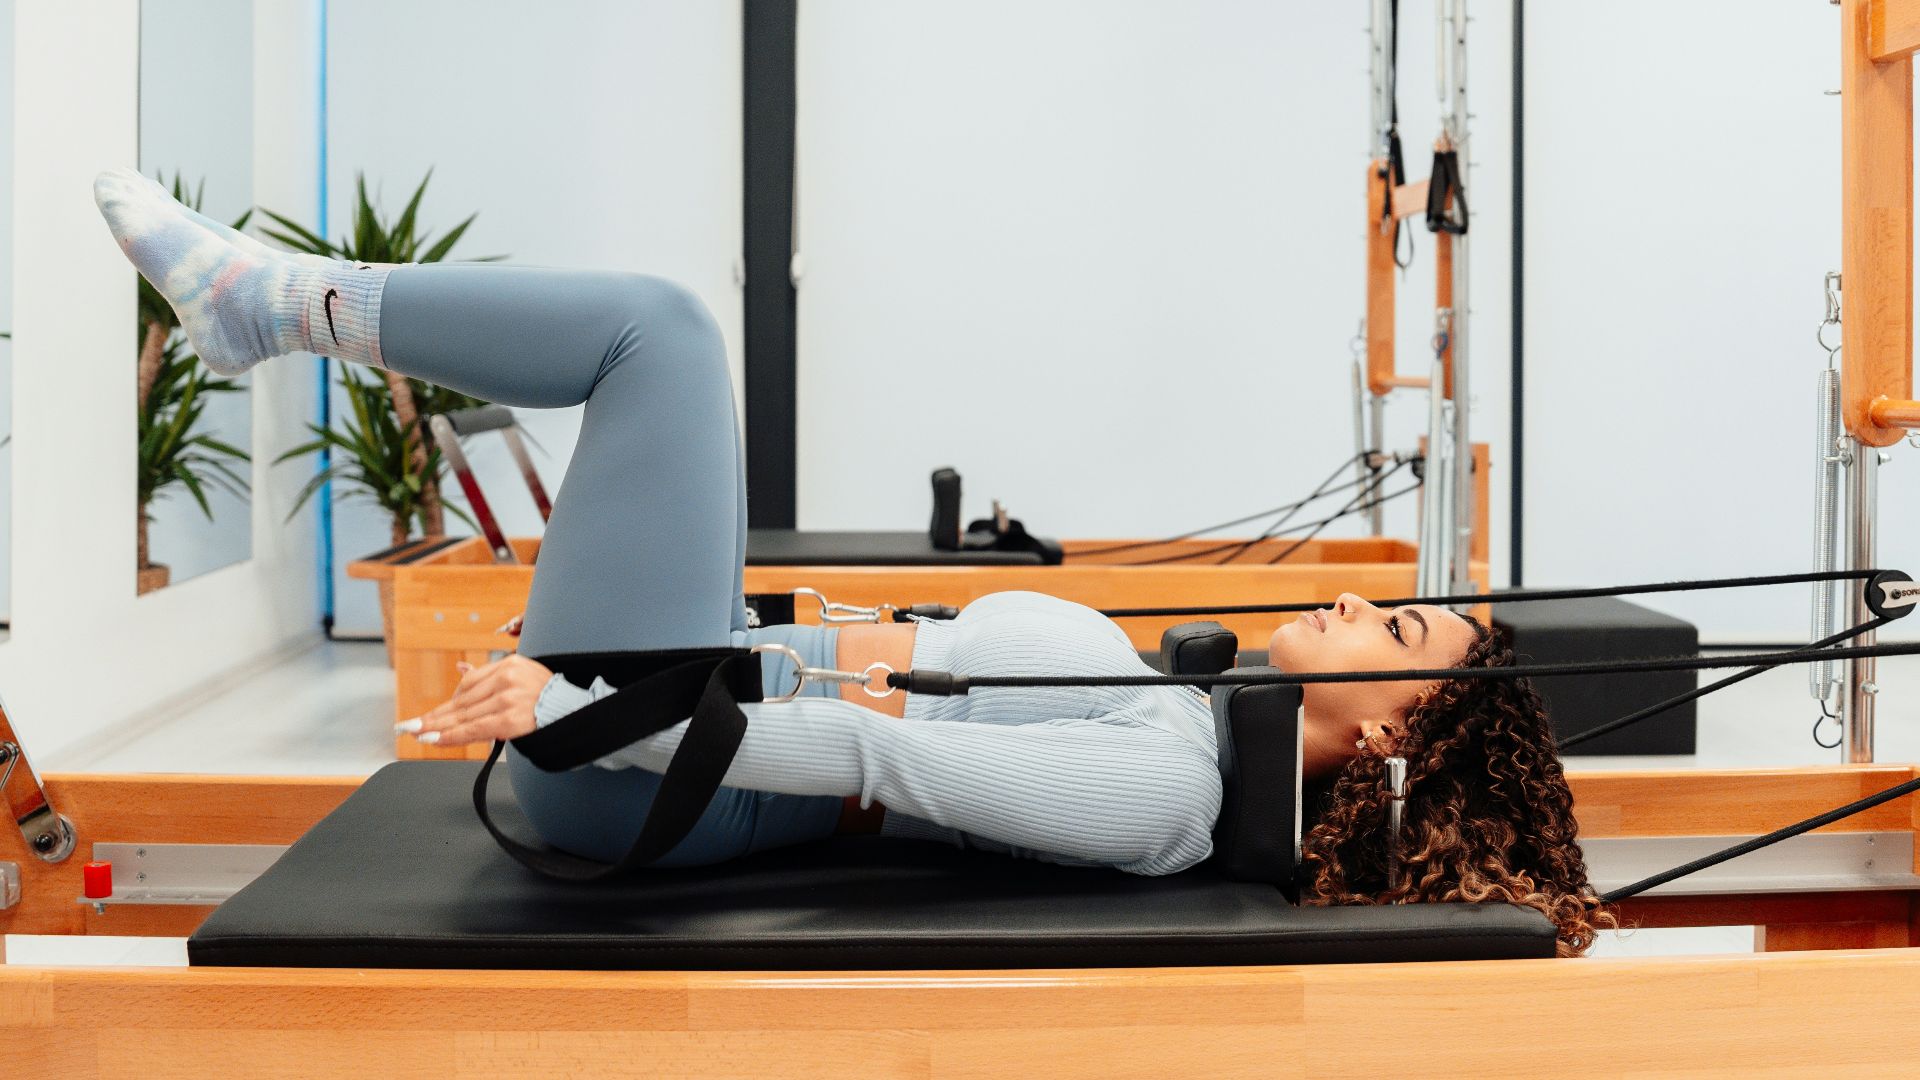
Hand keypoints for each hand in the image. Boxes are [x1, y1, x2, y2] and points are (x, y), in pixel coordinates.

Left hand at [396, 654, 553, 746]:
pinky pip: (473, 728)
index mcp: (510, 664)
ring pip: (464, 715)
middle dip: (434, 716)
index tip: (432, 715)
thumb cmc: (550, 698)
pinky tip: (435, 738)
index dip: (449, 702)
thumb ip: (490, 676)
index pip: (470, 683)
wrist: (576, 712)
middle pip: (463, 700)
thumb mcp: (522, 676)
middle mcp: (507, 678)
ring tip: (417, 734)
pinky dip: (451, 735)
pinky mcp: (510, 719)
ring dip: (437, 727)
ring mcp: (508, 698)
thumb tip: (460, 669)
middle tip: (409, 726)